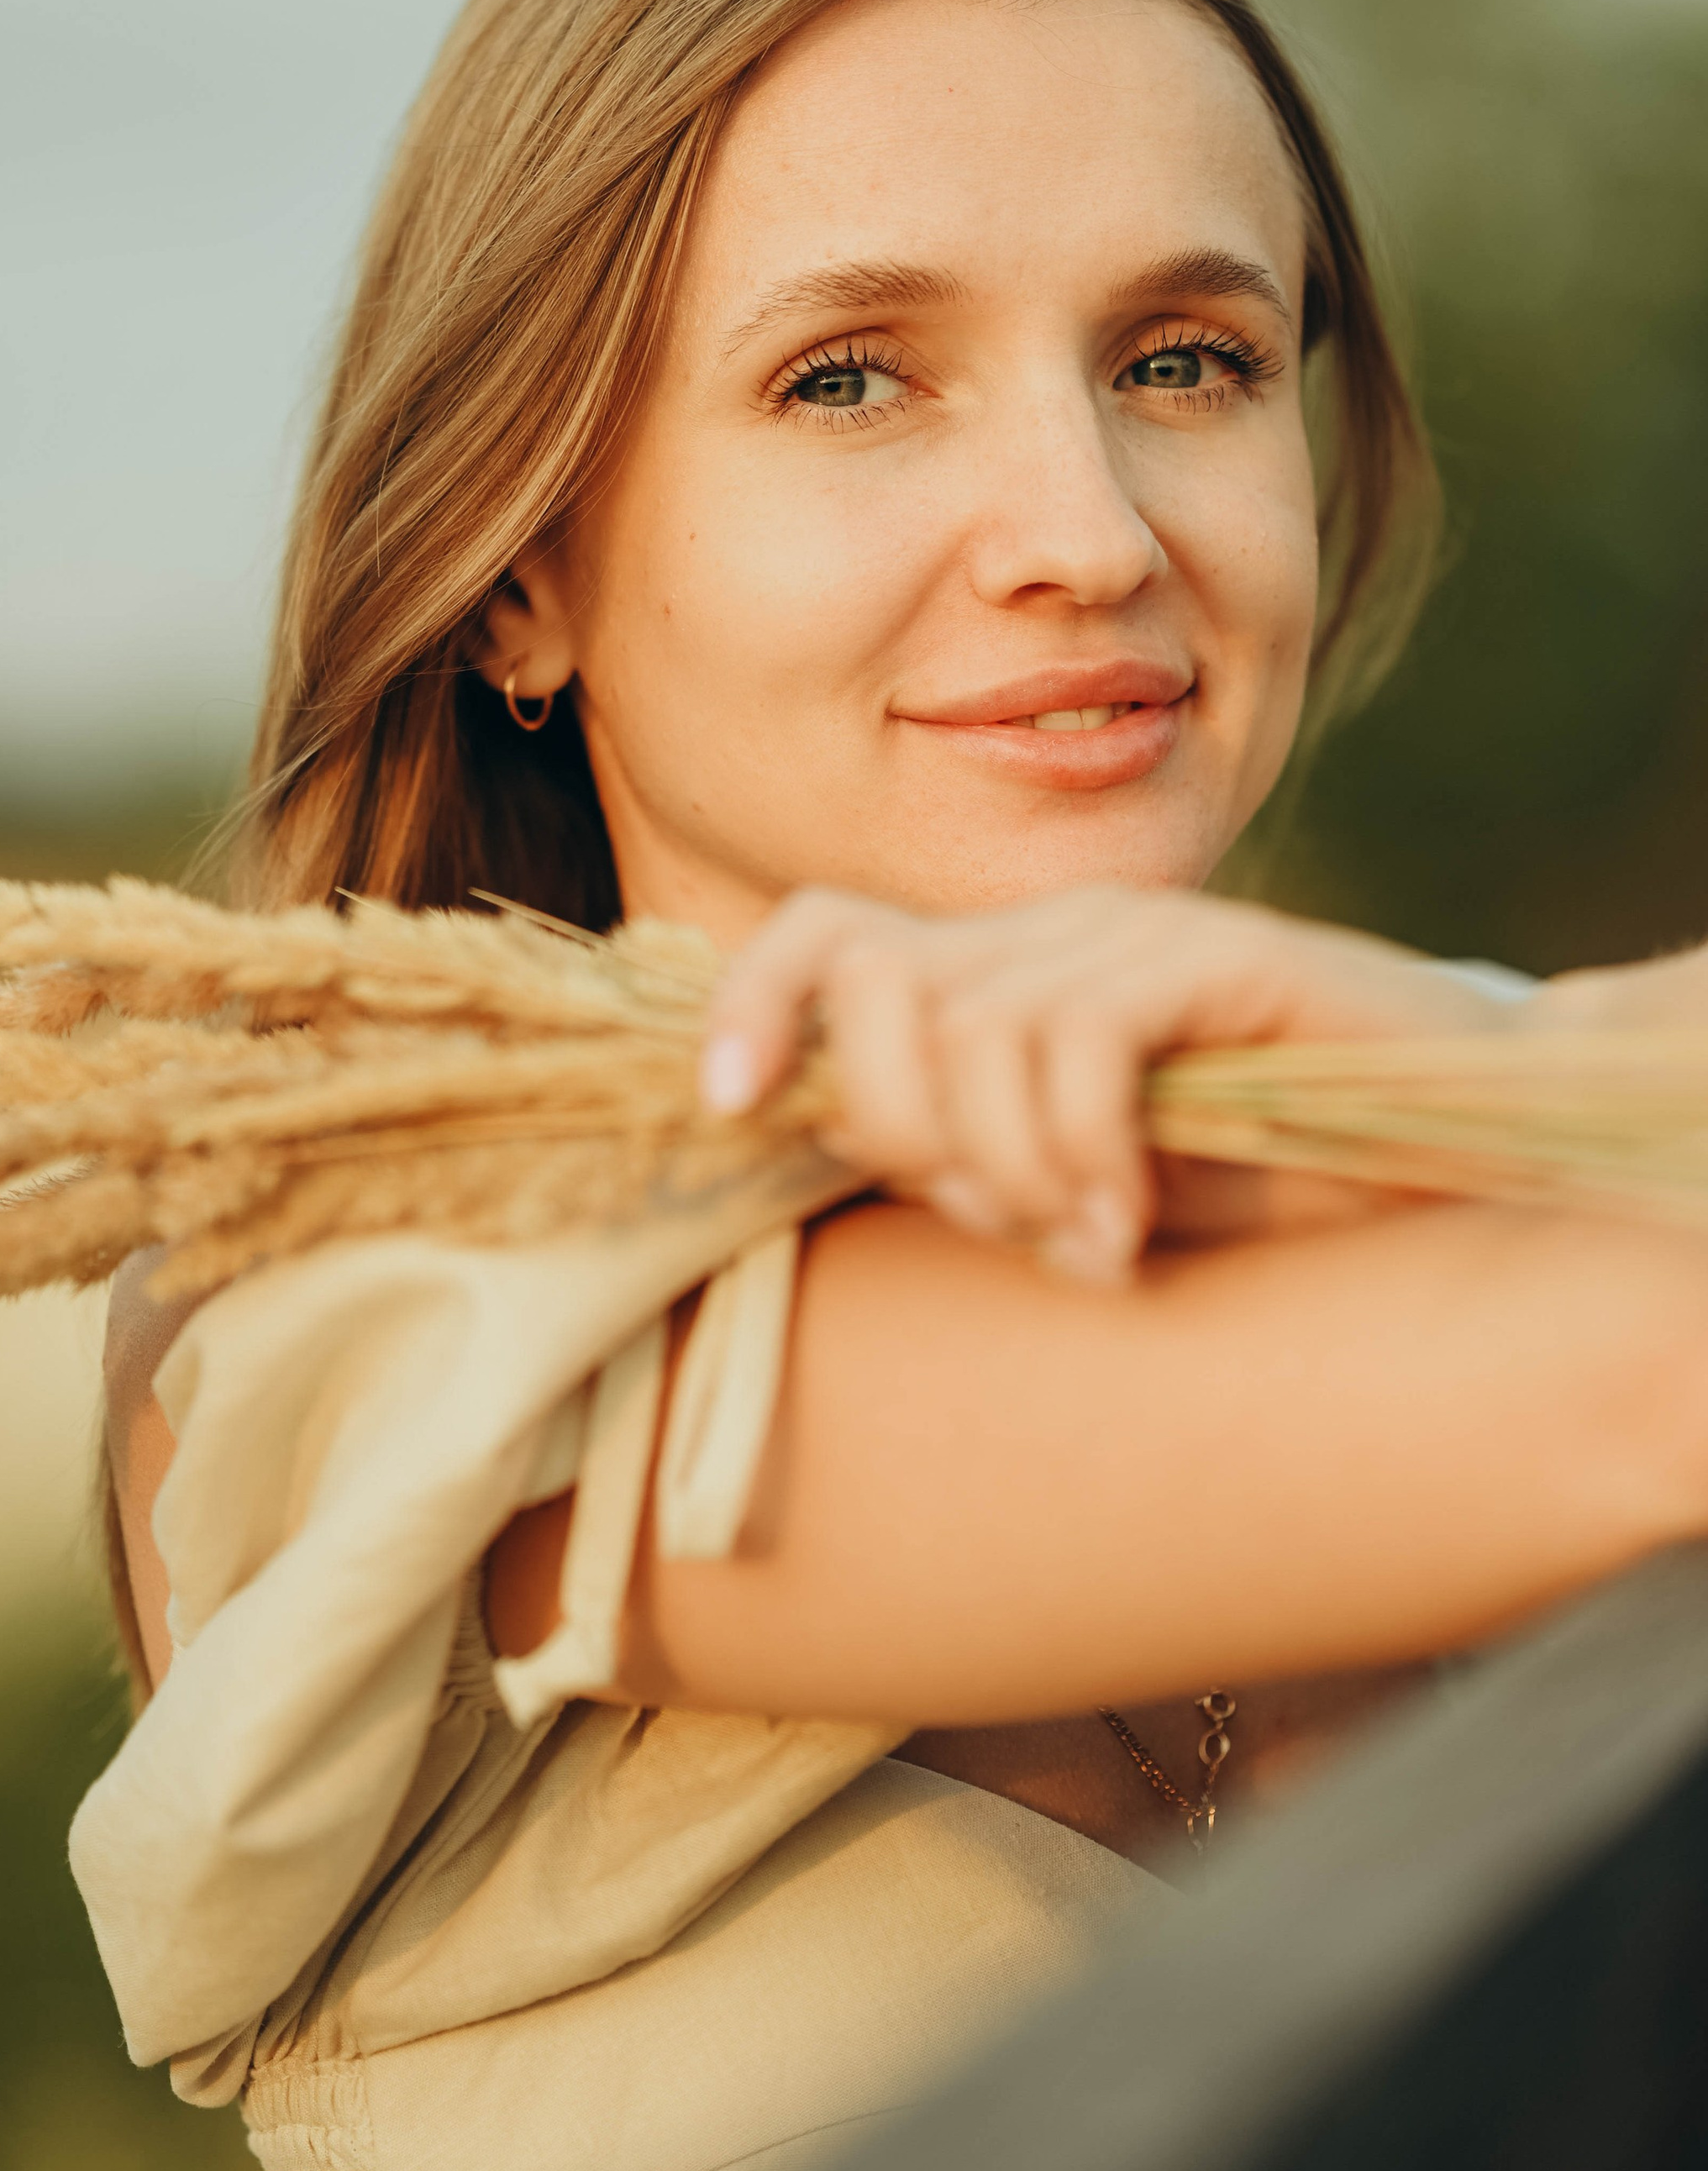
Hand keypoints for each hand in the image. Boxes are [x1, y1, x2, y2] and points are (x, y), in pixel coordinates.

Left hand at [700, 884, 1516, 1284]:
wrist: (1452, 1138)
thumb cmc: (1256, 1172)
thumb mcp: (1076, 1177)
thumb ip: (967, 1157)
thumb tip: (837, 1150)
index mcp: (997, 973)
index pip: (826, 931)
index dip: (749, 1000)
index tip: (717, 1106)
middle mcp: (1046, 932)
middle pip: (872, 981)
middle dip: (901, 1130)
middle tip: (1004, 1221)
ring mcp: (1131, 933)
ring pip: (970, 1029)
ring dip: (1011, 1171)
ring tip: (1089, 1240)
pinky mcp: (1218, 954)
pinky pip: (1081, 1041)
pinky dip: (1084, 1155)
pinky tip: (1128, 1228)